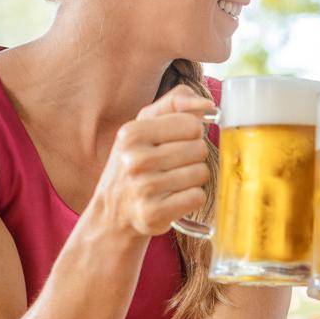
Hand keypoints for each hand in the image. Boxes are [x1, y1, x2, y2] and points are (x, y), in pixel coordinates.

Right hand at [92, 86, 214, 237]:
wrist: (112, 214)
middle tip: (173, 167)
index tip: (176, 143)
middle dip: (193, 158)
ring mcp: (143, 188)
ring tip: (173, 183)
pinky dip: (191, 199)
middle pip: (199, 149)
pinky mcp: (153, 214)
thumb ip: (175, 103)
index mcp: (132, 133)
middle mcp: (135, 159)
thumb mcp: (144, 127)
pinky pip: (197, 197)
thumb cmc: (134, 165)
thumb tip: (207, 104)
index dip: (191, 134)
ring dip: (193, 180)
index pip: (192, 125)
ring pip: (201, 173)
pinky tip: (174, 199)